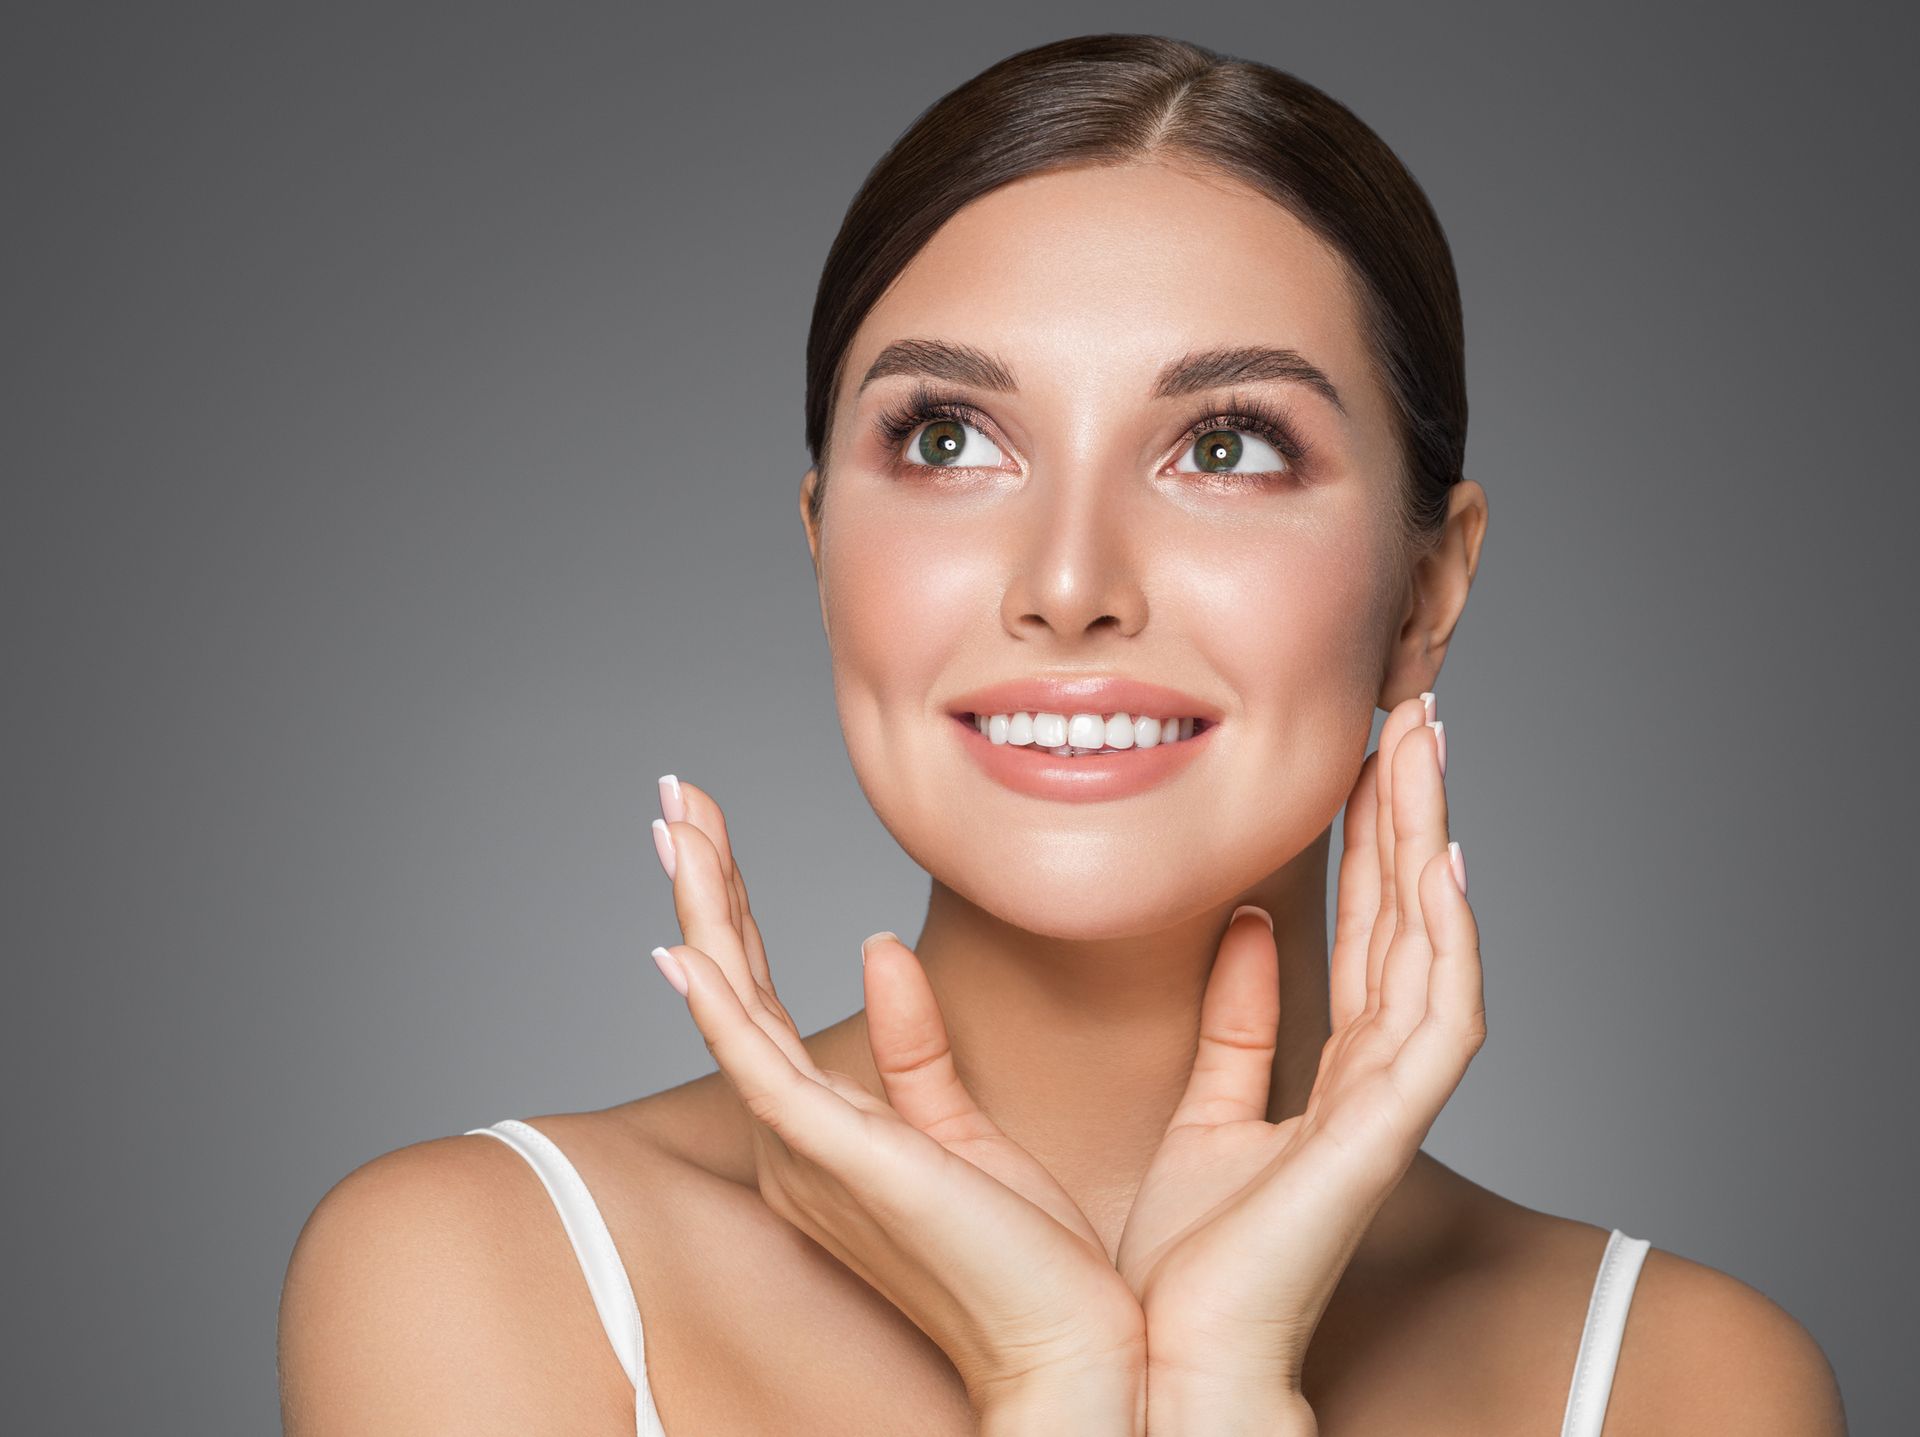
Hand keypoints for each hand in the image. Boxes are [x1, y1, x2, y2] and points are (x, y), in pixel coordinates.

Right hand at [648, 777, 1146, 1428]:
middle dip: (704, 886)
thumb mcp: (964, 1129)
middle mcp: (798, 1141)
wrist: (1069, 1355)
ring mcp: (810, 1153)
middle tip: (675, 796)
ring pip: (737, 1009)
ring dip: (702, 912)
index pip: (764, 999)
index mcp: (826, 1133)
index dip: (735, 913)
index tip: (711, 835)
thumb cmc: (1026, 1261)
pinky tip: (682, 952)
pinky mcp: (843, 1163)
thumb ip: (915, 1045)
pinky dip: (720, 1010)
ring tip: (675, 825)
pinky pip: (763, 1073)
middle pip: (736, 989)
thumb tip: (877, 949)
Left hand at [1115, 696, 1484, 1410]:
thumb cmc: (1174, 1264)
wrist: (1160, 1363)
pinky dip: (1450, 942)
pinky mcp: (1381, 1133)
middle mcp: (1370, 1081)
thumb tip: (1248, 928)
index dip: (1368, 844)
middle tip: (1413, 716)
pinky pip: (1438, 1021)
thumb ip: (1231, 1021)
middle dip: (1410, 814)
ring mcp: (1385, 1106)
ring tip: (1427, 745)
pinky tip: (1447, 864)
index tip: (1362, 758)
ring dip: (1431, 841)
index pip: (1363, 933)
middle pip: (1406, 920)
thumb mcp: (1198, 1109)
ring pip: (1431, 945)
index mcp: (1328, 1075)